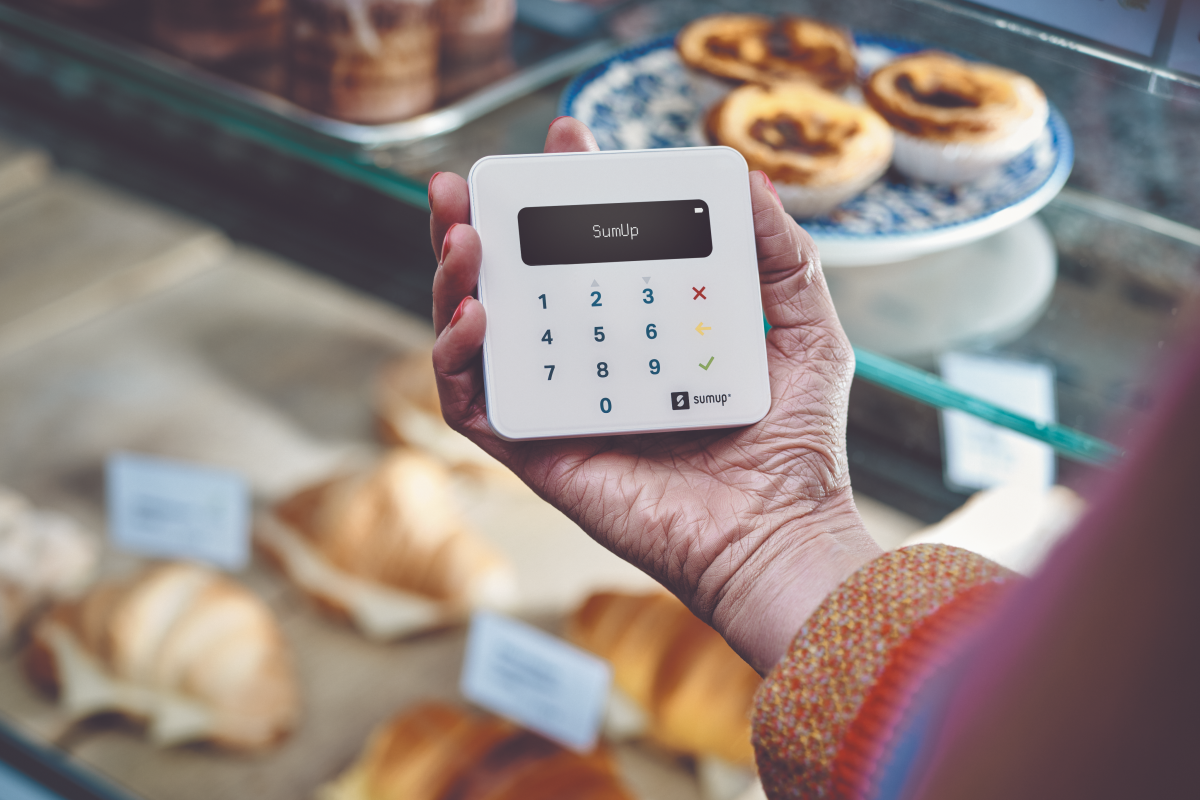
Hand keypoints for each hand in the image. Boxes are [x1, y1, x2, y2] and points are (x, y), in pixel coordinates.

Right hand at [429, 118, 880, 673]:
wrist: (779, 536)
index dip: (564, 192)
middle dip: (477, 224)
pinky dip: (454, 358)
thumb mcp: (805, 330)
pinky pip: (471, 402)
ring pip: (473, 335)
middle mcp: (590, 362)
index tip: (565, 139)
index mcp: (640, 330)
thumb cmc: (795, 446)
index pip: (583, 248)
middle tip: (469, 181)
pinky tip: (477, 317)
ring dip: (450, 279)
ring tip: (463, 237)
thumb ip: (782, 256)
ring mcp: (558, 406)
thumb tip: (750, 181)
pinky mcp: (537, 453)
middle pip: (512, 282)